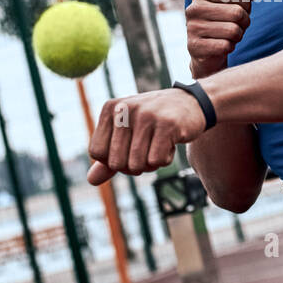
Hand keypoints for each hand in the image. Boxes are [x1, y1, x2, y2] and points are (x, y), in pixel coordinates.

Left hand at [86, 87, 209, 183]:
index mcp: (110, 108)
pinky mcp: (167, 124)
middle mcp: (124, 109)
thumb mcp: (127, 133)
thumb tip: (91, 180)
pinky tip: (171, 143)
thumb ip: (108, 157)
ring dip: (150, 165)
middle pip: (116, 163)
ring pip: (136, 165)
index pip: (97, 152)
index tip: (128, 151)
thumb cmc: (154, 121)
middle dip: (132, 167)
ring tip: (159, 147)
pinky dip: (165, 160)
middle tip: (146, 152)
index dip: (113, 161)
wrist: (191, 102)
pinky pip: (157, 161)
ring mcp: (146, 115)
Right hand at [185, 0, 258, 78]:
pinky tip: (222, 46)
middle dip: (244, 21)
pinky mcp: (195, 47)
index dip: (246, 4)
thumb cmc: (222, 22)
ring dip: (238, 35)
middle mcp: (193, 9)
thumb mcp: (234, 4)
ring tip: (229, 36)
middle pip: (237, 12)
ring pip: (233, 31)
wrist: (206, 50)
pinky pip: (226, 46)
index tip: (239, 10)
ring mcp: (192, 28)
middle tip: (238, 26)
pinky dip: (230, 47)